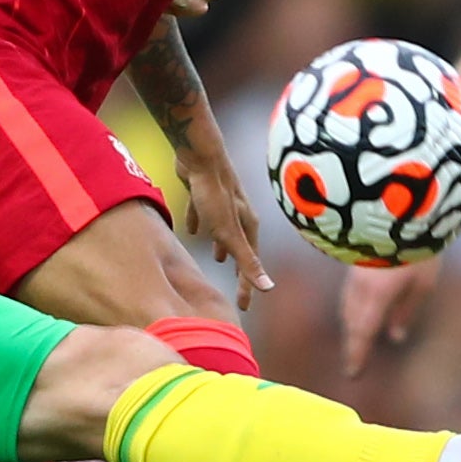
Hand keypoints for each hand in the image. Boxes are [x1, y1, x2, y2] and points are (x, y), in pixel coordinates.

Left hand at [176, 142, 272, 310]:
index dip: (247, 286)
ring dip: (222, 246)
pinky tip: (191, 229)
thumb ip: (246, 260)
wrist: (199, 154)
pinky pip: (203, 214)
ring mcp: (222, 203)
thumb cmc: (215, 194)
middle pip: (239, 247)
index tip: (244, 307)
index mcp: (248, 226)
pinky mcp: (204, 192)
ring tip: (217, 259)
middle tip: (235, 287)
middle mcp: (239, 214)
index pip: (250, 263)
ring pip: (223, 231)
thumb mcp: (229, 232)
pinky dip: (199, 224)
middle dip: (238, 267)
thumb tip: (269, 288)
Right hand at [341, 259, 438, 376]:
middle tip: (354, 361)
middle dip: (353, 343)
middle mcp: (359, 289)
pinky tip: (360, 308)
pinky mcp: (355, 262)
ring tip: (358, 337)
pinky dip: (354, 307)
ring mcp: (354, 274)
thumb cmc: (418, 249)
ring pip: (349, 307)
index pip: (362, 334)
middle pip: (351, 323)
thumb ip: (406, 312)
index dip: (356, 356)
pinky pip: (351, 293)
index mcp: (375, 298)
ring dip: (352, 325)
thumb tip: (395, 337)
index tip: (353, 375)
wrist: (399, 209)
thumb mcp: (421, 285)